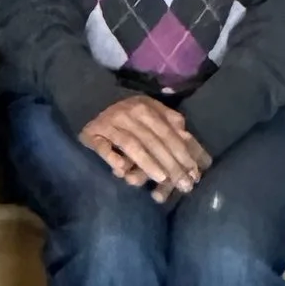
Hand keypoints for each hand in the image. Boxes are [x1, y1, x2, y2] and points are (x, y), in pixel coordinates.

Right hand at [79, 97, 209, 201]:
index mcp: (146, 108)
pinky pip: (102, 147)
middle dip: (171, 164)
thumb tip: (189, 140)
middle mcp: (128, 113)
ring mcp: (109, 123)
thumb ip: (171, 124)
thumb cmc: (129, 115)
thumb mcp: (152, 113)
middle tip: (183, 185)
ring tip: (161, 179)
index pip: (169, 133)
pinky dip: (112, 157)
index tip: (194, 175)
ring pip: (131, 145)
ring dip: (147, 162)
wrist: (89, 100)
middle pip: (153, 141)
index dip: (183, 154)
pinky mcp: (91, 133)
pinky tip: (121, 170)